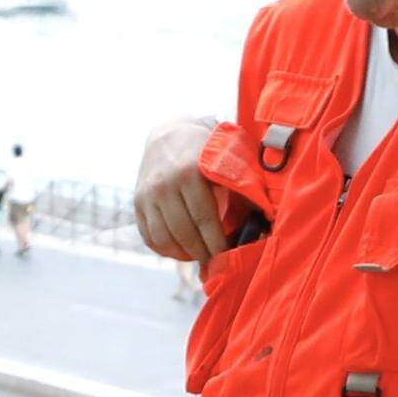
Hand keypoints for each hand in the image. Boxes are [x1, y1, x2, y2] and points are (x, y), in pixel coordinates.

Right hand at [130, 116, 235, 264]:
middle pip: (184, 233)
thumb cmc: (208, 150)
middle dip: (202, 253)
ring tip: (200, 256)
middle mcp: (164, 184)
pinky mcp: (137, 203)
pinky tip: (182, 251)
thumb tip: (260, 223)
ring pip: (164, 239)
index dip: (216, 243)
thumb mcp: (225, 160)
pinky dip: (166, 250)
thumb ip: (241, 188)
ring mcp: (147, 195)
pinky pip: (150, 238)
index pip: (204, 219)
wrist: (170, 133)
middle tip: (216, 263)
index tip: (227, 256)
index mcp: (189, 172)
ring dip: (184, 254)